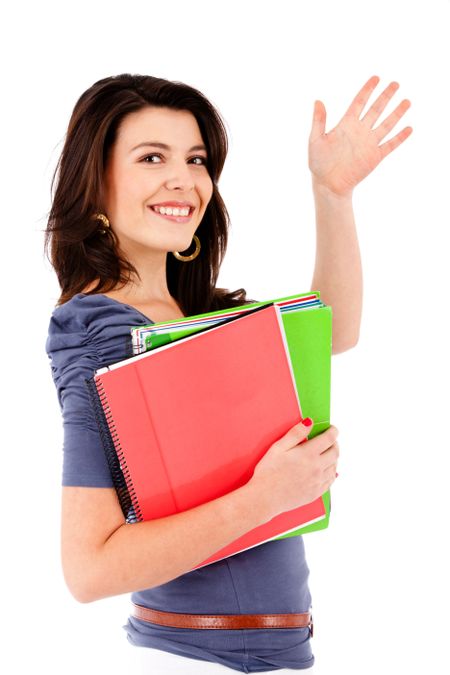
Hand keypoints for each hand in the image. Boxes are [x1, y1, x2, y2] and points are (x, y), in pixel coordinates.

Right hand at [248, 419, 338, 518]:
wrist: (265, 498)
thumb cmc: (268, 472)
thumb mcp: (278, 448)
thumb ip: (295, 434)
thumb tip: (309, 422)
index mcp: (308, 454)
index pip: (329, 439)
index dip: (333, 431)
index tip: (333, 428)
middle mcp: (317, 468)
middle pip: (335, 452)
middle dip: (335, 443)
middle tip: (331, 440)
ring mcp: (317, 482)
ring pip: (334, 467)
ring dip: (334, 458)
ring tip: (327, 454)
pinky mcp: (315, 493)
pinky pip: (330, 481)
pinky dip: (332, 472)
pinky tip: (327, 470)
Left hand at [308, 75, 412, 197]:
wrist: (329, 184)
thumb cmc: (319, 163)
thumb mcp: (316, 140)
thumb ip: (319, 121)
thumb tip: (317, 100)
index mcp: (346, 124)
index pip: (359, 102)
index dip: (367, 90)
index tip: (376, 78)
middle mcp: (360, 131)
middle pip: (376, 109)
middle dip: (386, 96)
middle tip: (395, 84)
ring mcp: (369, 143)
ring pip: (386, 124)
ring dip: (397, 113)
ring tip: (407, 101)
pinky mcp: (375, 156)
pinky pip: (390, 145)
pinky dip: (399, 137)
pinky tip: (409, 128)